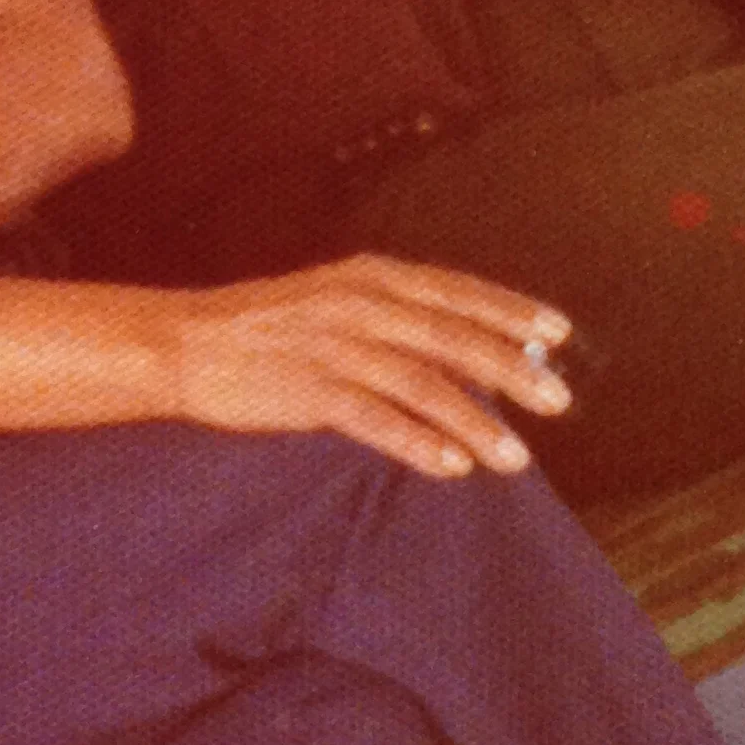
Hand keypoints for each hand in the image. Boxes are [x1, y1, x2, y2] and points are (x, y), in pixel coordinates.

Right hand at [168, 256, 572, 478]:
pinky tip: (453, 466)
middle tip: (559, 401)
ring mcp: (336, 347)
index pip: (457, 292)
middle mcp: (361, 305)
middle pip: (453, 338)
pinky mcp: (310, 390)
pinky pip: (377, 420)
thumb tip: (467, 349)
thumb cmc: (267, 328)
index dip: (511, 313)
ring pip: (424, 384)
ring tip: (515, 456)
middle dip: (513, 370)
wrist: (186, 343)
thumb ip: (397, 318)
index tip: (558, 335)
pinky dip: (419, 443)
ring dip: (476, 422)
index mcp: (372, 277)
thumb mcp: (337, 301)